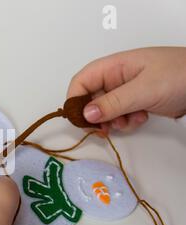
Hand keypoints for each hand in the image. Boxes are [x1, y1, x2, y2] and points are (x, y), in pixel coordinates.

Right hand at [68, 47, 185, 131]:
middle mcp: (116, 77)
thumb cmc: (179, 76)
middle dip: (96, 116)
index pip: (82, 81)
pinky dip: (126, 121)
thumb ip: (113, 103)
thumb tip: (85, 115)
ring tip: (129, 122)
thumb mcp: (143, 90)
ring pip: (105, 110)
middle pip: (91, 98)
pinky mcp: (137, 101)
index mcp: (113, 66)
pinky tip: (140, 119)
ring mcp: (127, 90)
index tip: (80, 119)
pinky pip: (120, 114)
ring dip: (113, 121)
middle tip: (103, 129)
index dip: (76, 100)